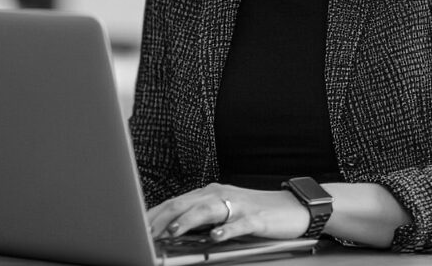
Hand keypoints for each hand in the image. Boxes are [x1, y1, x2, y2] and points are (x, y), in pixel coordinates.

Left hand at [147, 183, 309, 241]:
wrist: (294, 208)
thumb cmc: (256, 213)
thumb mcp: (224, 213)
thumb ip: (200, 219)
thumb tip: (171, 232)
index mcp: (210, 193)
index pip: (175, 202)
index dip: (155, 214)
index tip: (137, 226)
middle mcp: (220, 194)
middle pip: (185, 203)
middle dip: (163, 218)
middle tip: (147, 232)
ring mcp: (239, 205)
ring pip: (208, 209)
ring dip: (188, 220)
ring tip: (174, 231)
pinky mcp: (257, 218)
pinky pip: (239, 224)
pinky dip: (225, 230)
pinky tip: (214, 237)